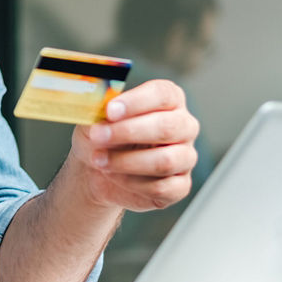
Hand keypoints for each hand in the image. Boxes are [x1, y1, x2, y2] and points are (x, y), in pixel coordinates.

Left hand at [70, 79, 199, 211]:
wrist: (97, 169)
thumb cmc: (103, 136)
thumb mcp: (96, 117)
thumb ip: (100, 107)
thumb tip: (100, 103)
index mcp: (169, 100)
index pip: (163, 94)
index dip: (136, 102)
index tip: (110, 110)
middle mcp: (184, 125)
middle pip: (167, 127)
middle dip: (128, 132)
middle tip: (98, 136)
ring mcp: (185, 157)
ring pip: (165, 160)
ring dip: (126, 161)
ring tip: (100, 160)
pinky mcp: (180, 186)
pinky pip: (161, 187)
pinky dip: (132, 183)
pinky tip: (114, 176)